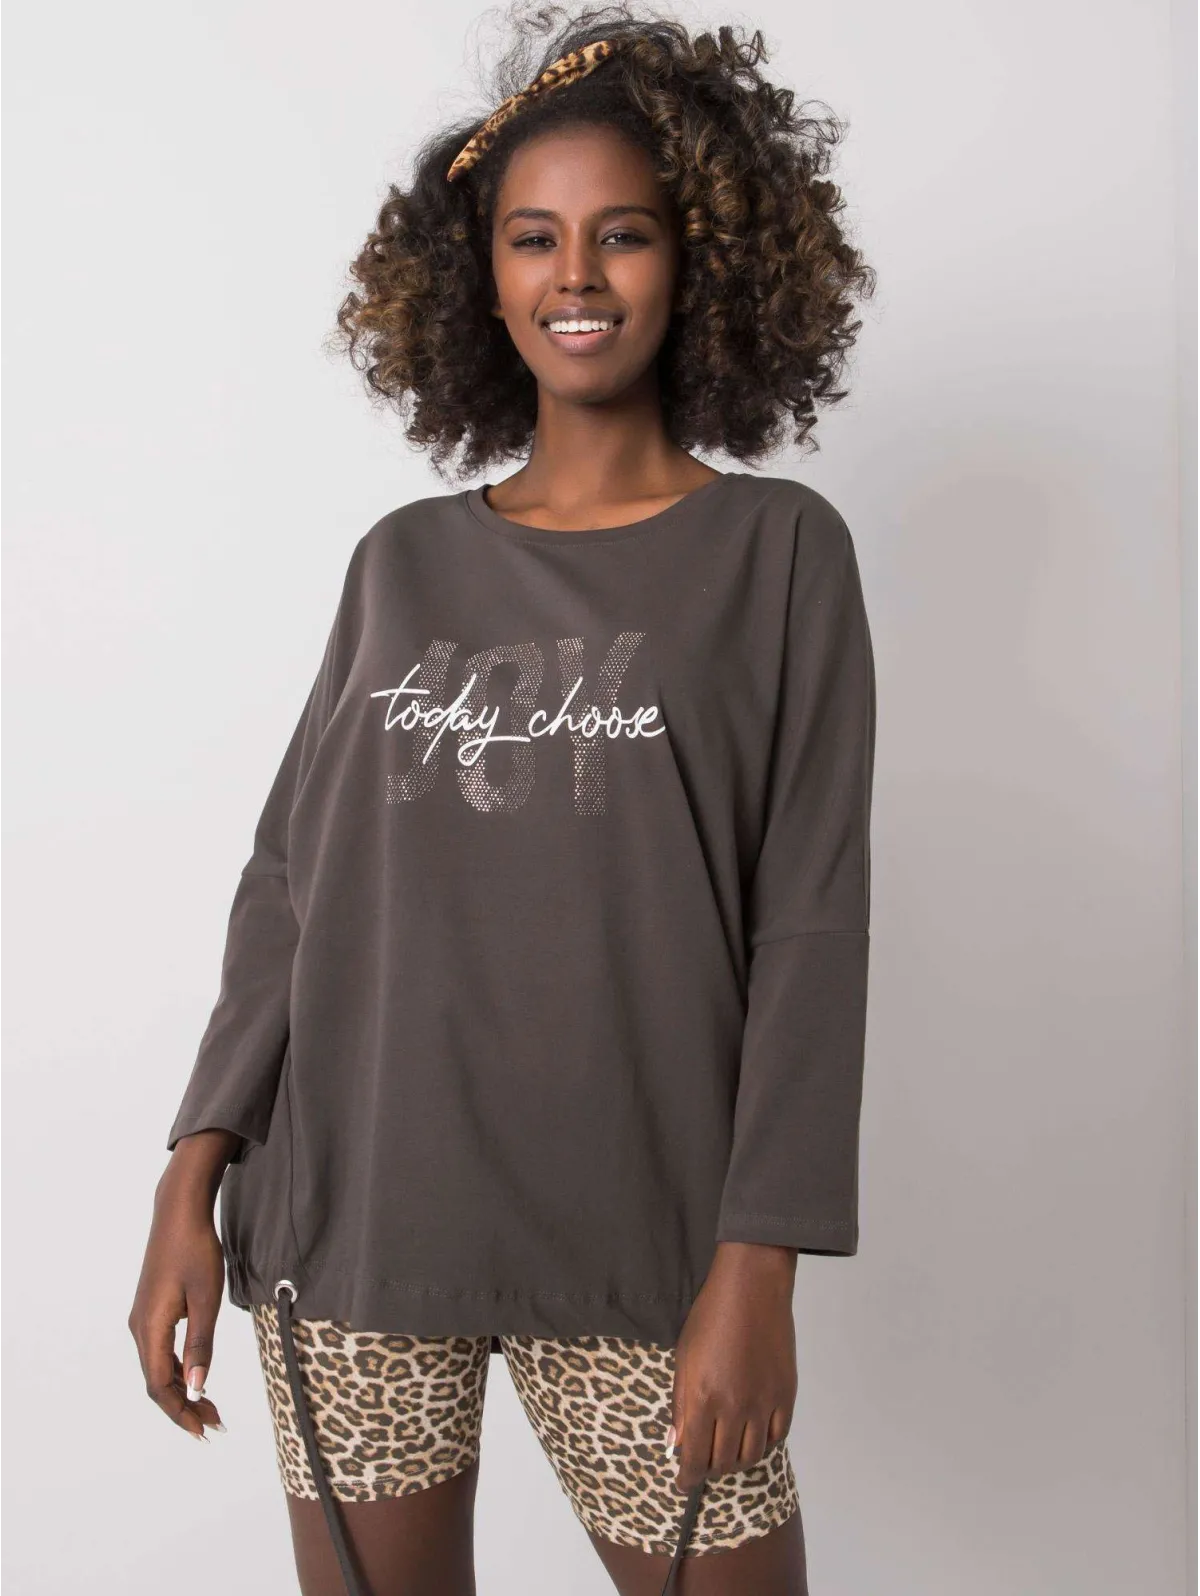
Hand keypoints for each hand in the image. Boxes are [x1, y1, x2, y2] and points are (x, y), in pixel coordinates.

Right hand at [128, 1130, 239, 1440]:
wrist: (179, 1212)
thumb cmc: (196, 1251)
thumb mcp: (206, 1298)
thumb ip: (201, 1345)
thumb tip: (196, 1389)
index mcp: (150, 1328)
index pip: (160, 1386)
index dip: (180, 1412)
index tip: (204, 1431)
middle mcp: (139, 1328)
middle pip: (157, 1381)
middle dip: (184, 1406)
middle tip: (214, 1424)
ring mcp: (143, 1318)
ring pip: (157, 1367)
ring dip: (181, 1389)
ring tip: (209, 1407)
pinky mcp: (151, 1308)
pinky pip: (159, 1350)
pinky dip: (177, 1369)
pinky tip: (194, 1374)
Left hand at [668, 1241, 796, 1492]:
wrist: (752, 1289)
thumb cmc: (710, 1318)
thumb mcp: (684, 1358)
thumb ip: (681, 1404)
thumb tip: (677, 1443)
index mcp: (704, 1397)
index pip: (695, 1457)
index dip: (689, 1477)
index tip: (684, 1484)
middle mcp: (735, 1406)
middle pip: (724, 1462)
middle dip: (711, 1469)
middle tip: (705, 1463)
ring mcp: (764, 1402)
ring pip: (752, 1455)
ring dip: (737, 1461)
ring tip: (728, 1453)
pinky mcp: (786, 1394)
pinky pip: (777, 1436)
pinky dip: (764, 1444)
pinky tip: (753, 1436)